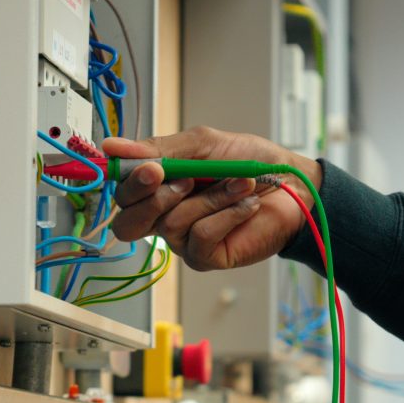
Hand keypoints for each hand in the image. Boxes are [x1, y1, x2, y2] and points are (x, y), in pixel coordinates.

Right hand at [102, 126, 322, 270]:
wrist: (293, 184)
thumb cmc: (249, 161)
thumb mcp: (201, 145)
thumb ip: (158, 149)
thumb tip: (111, 147)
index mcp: (157, 188)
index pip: (121, 196)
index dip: (130, 185)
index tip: (153, 169)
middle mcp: (163, 216)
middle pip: (128, 223)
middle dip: (156, 199)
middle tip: (189, 178)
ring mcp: (182, 240)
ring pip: (171, 224)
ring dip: (210, 199)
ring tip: (240, 185)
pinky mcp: (205, 257)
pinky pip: (200, 237)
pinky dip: (227, 215)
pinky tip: (247, 206)